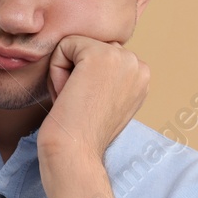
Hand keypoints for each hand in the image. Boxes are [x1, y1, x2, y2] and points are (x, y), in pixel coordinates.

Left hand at [39, 35, 149, 162]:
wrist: (75, 152)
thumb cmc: (82, 134)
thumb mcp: (106, 99)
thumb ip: (107, 76)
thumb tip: (89, 57)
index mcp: (141, 75)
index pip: (102, 55)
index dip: (85, 79)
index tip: (89, 105)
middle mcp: (138, 63)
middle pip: (89, 47)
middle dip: (75, 73)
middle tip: (80, 104)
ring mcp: (122, 57)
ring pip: (75, 45)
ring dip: (65, 72)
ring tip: (74, 99)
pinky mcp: (99, 55)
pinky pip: (63, 46)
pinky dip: (56, 71)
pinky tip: (67, 94)